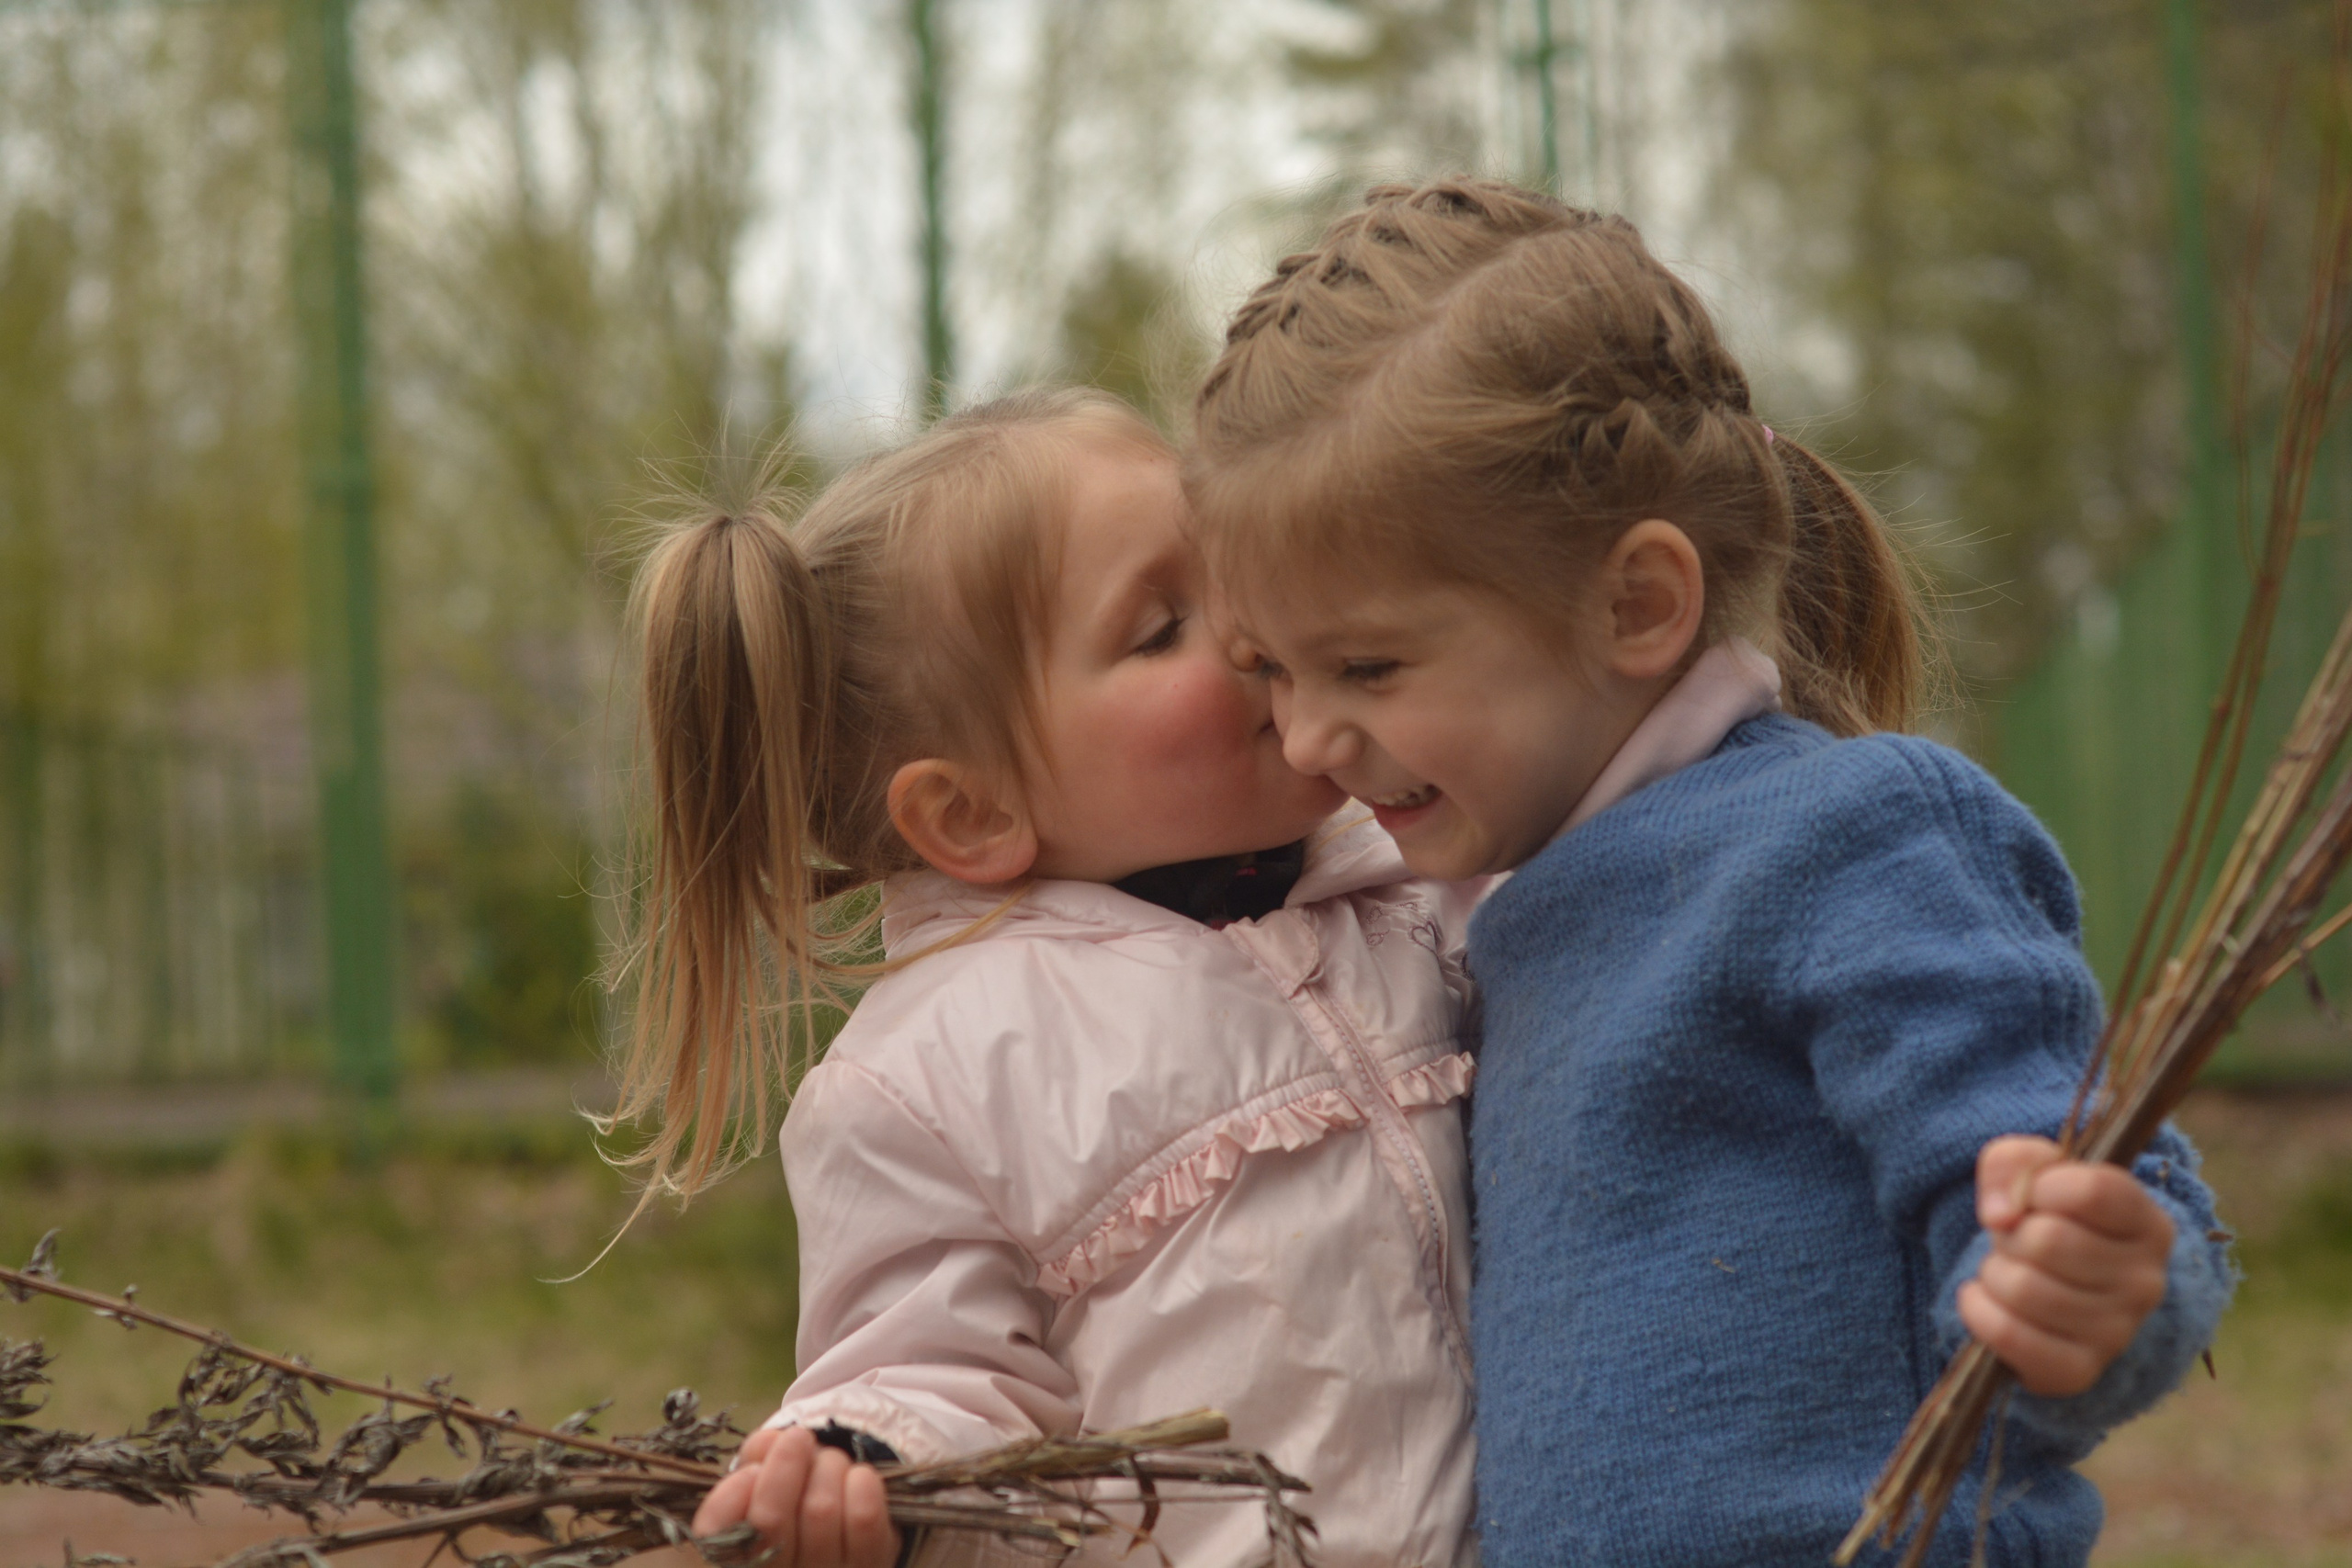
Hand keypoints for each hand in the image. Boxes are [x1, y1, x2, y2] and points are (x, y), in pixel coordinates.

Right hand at [693, 1424, 898, 1567]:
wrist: (847, 1532)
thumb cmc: (794, 1498)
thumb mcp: (764, 1477)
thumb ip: (756, 1457)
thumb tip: (767, 1443)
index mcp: (736, 1554)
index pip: (714, 1535)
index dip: (728, 1500)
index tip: (749, 1470)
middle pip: (771, 1521)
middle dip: (785, 1466)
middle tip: (797, 1438)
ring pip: (820, 1509)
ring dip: (828, 1468)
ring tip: (829, 1464)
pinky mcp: (869, 1566)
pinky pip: (863, 1518)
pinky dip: (860, 1483)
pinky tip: (857, 1479)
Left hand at [1957, 1135, 2174, 1397]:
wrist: (2058, 1290)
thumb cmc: (2049, 1219)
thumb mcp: (2035, 1171)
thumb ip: (2014, 1162)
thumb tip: (2000, 1214)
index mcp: (2148, 1224)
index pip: (2092, 1191)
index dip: (2040, 1186)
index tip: (2032, 1196)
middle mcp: (2145, 1282)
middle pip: (2047, 1239)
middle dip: (2012, 1233)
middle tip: (2019, 1241)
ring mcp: (2117, 1332)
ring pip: (2022, 1287)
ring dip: (1994, 1271)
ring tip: (2010, 1271)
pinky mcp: (2078, 1370)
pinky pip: (2008, 1335)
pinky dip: (1978, 1310)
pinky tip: (1986, 1299)